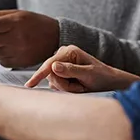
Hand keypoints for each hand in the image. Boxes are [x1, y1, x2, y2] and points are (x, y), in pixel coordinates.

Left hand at [0, 10, 59, 67]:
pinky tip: (11, 49)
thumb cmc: (33, 23)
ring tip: (5, 41)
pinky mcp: (19, 63)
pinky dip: (1, 56)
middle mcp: (15, 38)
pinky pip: (1, 61)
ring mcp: (18, 52)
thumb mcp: (17, 13)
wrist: (55, 37)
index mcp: (14, 22)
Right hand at [25, 45, 139, 92]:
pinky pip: (55, 84)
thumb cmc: (101, 76)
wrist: (109, 81)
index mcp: (69, 51)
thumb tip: (53, 66)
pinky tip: (77, 86)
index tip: (29, 85)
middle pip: (50, 75)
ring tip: (80, 86)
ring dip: (66, 88)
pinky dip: (66, 88)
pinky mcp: (60, 72)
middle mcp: (62, 55)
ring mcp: (60, 64)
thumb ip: (71, 70)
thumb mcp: (88, 74)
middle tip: (80, 87)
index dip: (39, 75)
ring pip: (52, 81)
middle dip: (64, 85)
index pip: (49, 64)